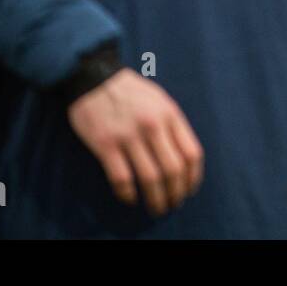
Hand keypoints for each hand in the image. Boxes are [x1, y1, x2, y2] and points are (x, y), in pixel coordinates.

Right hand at [67, 69, 204, 215]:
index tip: (189, 190)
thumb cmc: (130, 91)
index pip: (191, 154)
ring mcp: (128, 136)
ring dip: (156, 199)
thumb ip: (173, 125)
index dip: (193, 178)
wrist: (93, 77)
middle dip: (176, 193)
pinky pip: (122, 178)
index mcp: (170, 114)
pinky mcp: (105, 144)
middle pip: (173, 170)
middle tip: (172, 204)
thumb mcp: (160, 99)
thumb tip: (185, 158)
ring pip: (151, 178)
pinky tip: (131, 198)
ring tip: (156, 208)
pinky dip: (128, 194)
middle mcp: (152, 125)